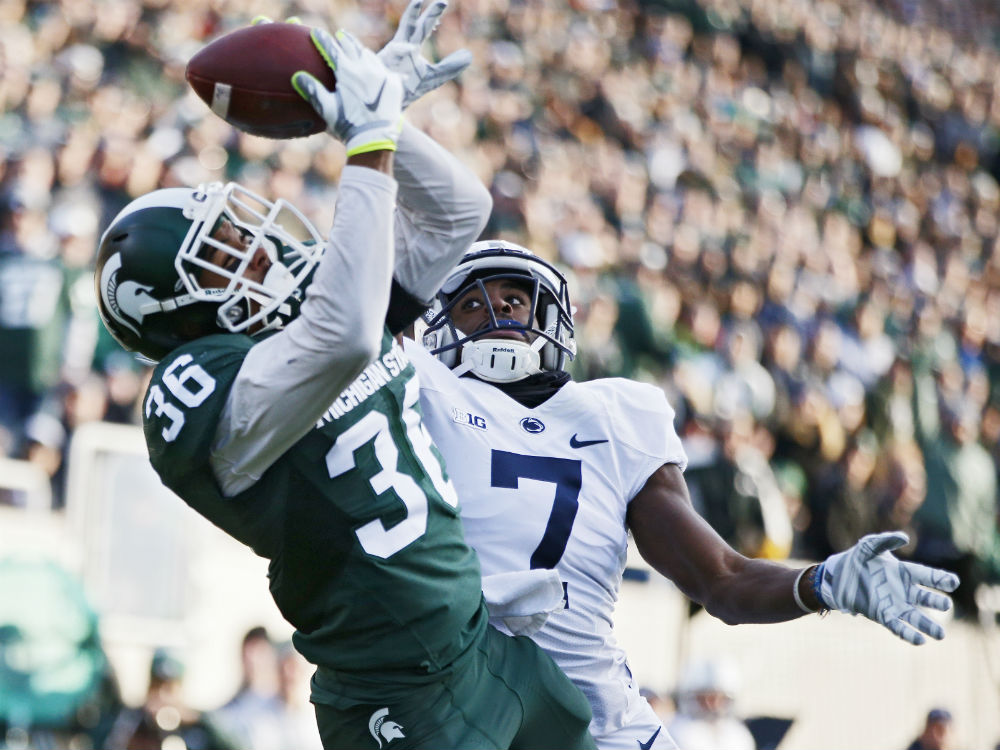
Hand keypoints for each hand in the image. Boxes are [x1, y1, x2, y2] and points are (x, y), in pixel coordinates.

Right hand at [292, 28, 403, 155]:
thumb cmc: (347, 125)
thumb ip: (313, 90)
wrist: (376, 139)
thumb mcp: (327, 108)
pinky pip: (383, 68)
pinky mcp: (393, 83)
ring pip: (369, 55)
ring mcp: (381, 74)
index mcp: (347, 72)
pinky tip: (373, 66)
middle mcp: (365, 68)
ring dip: (360, 51)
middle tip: (340, 35)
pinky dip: (375, 65)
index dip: (323, 39)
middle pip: (352, 46)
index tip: (316, 32)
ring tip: (356, 49)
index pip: (332, 49)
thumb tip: (297, 76)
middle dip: (344, 39)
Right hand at [377, 0, 471, 107]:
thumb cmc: (410, 87)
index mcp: (410, 45)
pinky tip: (411, 49)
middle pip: (411, 27)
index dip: (432, 14)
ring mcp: (390, 59)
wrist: (391, 104)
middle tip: (440, 2)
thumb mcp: (435, 77)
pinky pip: (392, 62)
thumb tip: (468, 55)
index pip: (422, 26)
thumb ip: (450, 66)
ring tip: (417, 13)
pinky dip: (400, 54)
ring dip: (407, 34)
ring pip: (399, 42)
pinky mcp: (384, 72)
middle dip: (421, 14)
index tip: (443, 2)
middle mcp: (399, 48)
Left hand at [819, 531, 959, 644]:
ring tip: (940, 634)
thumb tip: (904, 537)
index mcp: (904, 572)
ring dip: (928, 626)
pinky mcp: (882, 615)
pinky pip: (898, 626)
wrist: (837, 576)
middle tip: (946, 604)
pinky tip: (920, 641)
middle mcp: (903, 590)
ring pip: (915, 617)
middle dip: (936, 601)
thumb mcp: (868, 546)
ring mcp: (894, 604)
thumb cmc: (856, 559)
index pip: (927, 576)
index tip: (954, 582)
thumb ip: (885, 540)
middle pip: (924, 597)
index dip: (940, 579)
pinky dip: (909, 634)